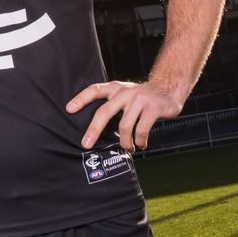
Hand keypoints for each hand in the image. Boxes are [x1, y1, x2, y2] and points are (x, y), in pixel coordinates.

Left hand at [66, 80, 185, 151]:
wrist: (169, 88)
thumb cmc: (141, 98)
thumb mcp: (125, 95)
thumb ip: (112, 105)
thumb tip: (93, 130)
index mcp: (115, 88)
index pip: (94, 90)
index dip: (80, 99)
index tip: (68, 110)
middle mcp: (125, 92)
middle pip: (104, 112)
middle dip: (93, 130)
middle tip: (86, 145)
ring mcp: (140, 99)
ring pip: (124, 126)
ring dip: (124, 142)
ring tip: (127, 148)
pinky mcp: (153, 108)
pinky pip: (141, 130)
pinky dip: (140, 141)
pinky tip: (141, 144)